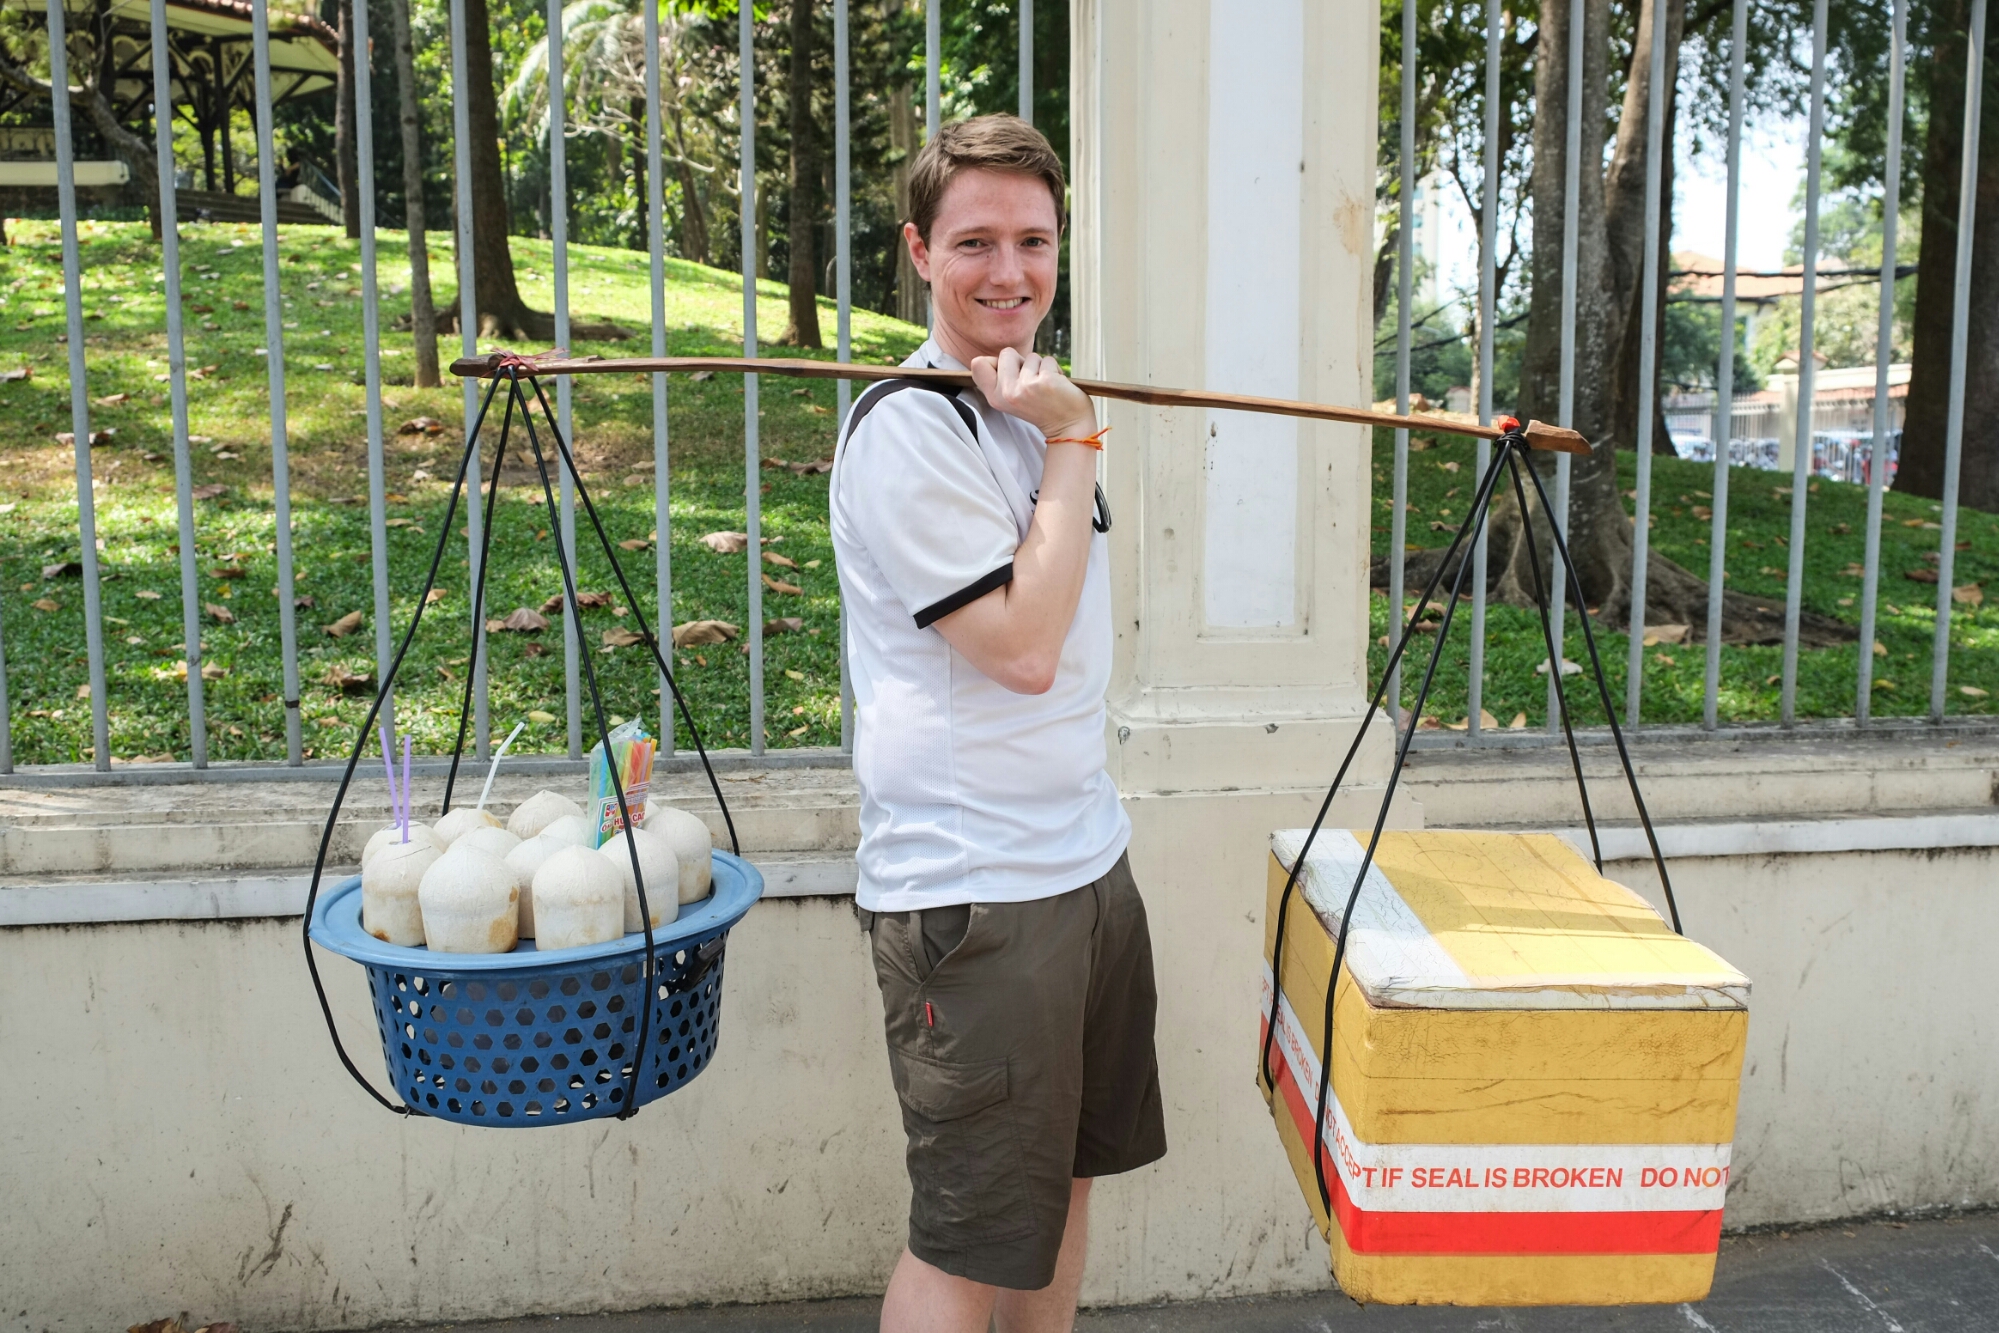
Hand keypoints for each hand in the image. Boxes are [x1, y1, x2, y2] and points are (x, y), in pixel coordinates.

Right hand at [969, 347, 1097, 440]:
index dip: (996, 362)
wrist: (1068, 426)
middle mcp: (1006, 393)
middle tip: (1031, 381)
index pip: (978, 364)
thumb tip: (989, 358)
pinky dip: (1055, 369)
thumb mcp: (1011, 398)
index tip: (1010, 374)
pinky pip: (1048, 360)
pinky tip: (1057, 385)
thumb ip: (999, 379)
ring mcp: (1025, 387)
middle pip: (1006, 353)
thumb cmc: (1041, 407)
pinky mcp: (1045, 381)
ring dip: (1041, 367)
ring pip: (1030, 356)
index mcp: (994, 397)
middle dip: (1021, 361)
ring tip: (1045, 385)